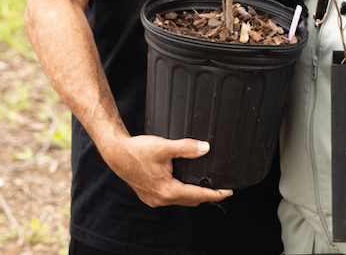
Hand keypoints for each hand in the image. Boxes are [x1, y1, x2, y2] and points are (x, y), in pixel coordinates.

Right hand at [102, 134, 232, 207]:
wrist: (117, 154)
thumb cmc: (138, 151)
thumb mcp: (164, 147)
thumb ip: (186, 147)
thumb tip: (205, 148)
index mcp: (167, 190)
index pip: (198, 195)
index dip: (215, 194)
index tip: (228, 191)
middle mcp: (161, 199)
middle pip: (190, 200)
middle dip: (206, 195)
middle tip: (220, 187)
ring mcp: (154, 199)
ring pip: (180, 199)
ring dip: (193, 193)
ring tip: (205, 184)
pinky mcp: (150, 195)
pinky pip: (170, 197)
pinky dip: (181, 191)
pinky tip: (183, 182)